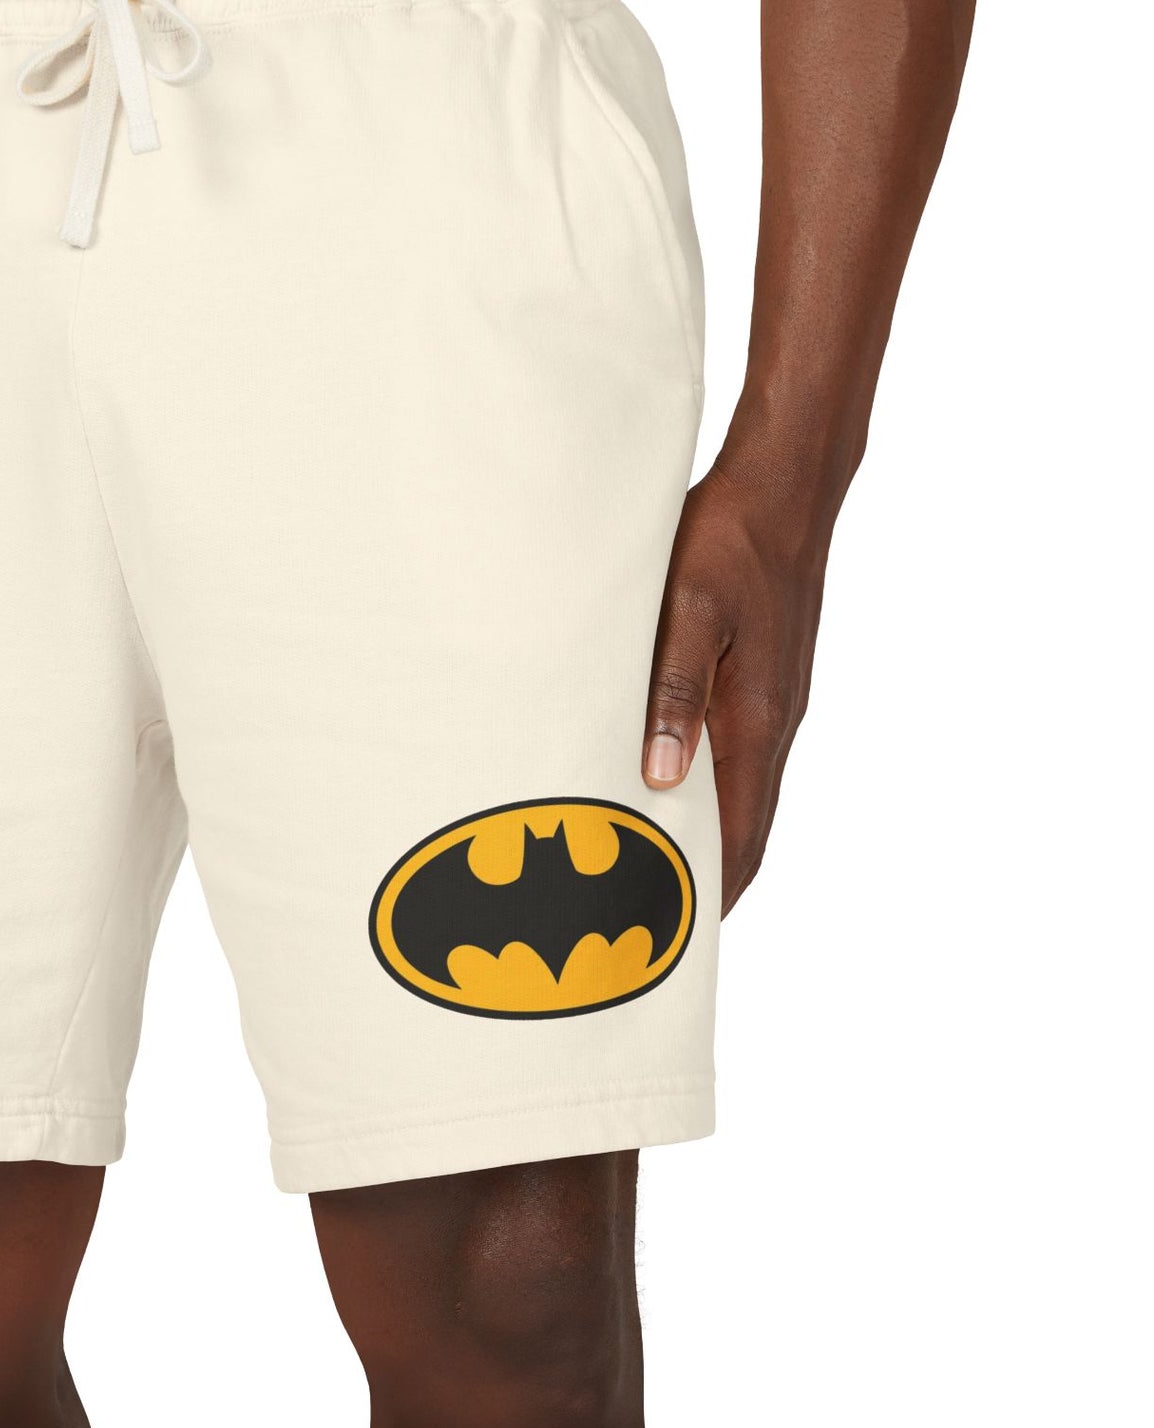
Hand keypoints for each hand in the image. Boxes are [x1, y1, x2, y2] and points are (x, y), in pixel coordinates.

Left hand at [638, 464, 829, 912]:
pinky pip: (734, 754)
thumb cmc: (729, 543)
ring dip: (701, 834)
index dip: (712, 893)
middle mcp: (773, 723)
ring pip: (739, 793)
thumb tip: (660, 777)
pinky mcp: (762, 679)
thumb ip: (674, 692)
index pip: (741, 836)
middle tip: (649, 919)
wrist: (781, 487)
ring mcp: (772, 703)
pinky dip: (704, 788)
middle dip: (703, 878)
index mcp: (760, 720)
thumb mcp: (689, 612)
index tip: (675, 939)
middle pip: (744, 827)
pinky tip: (662, 785)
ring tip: (646, 867)